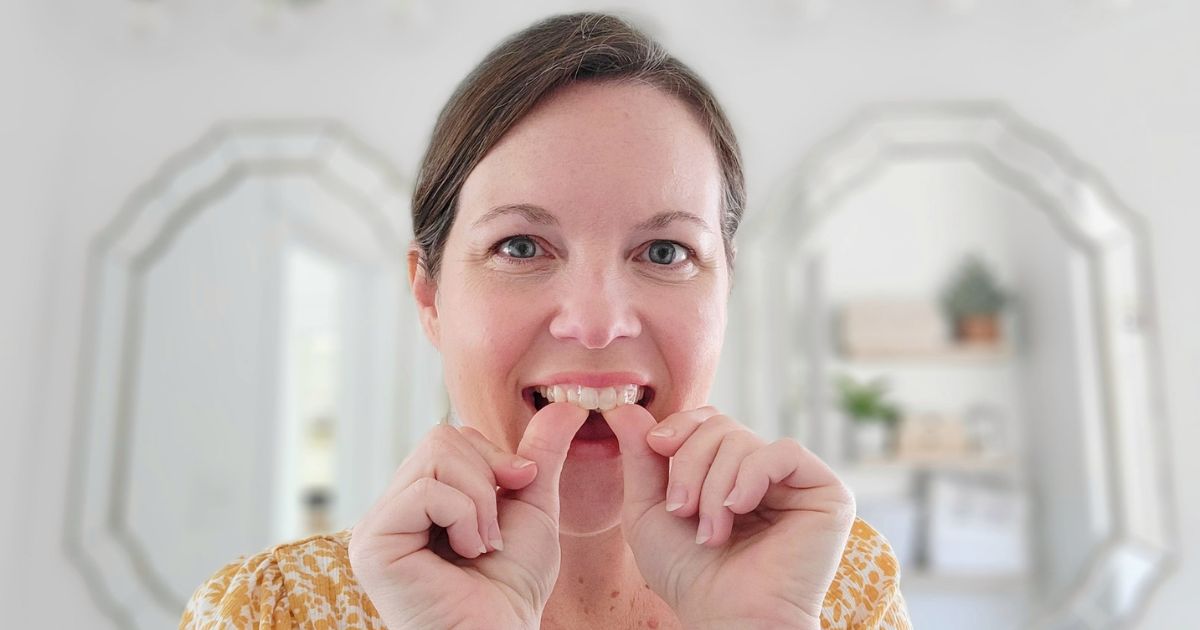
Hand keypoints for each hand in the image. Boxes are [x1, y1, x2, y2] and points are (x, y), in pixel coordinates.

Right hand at [348, 402, 587, 629]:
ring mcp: (376, 526)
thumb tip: (567, 405)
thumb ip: (541, 455)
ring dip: (479, 501)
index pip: (450, 436)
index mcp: (420, 497)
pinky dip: (463, 517)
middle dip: (486, 479)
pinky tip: (465, 555)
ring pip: (435, 457)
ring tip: (480, 546)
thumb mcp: (532, 506)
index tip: (516, 493)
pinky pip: (426, 490)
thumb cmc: (513, 588)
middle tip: (492, 533)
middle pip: (441, 438)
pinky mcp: (372, 545)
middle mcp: (391, 508)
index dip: (493, 458)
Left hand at [602, 404, 855, 628]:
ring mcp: (796, 482)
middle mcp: (765, 473)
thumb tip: (621, 405)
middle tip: (682, 510)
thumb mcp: (649, 510)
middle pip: (721, 426)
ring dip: (714, 486)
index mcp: (728, 473)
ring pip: (745, 440)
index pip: (707, 420)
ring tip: (711, 533)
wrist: (727, 618)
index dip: (680, 426)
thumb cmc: (689, 576)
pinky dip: (752, 476)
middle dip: (690, 464)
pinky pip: (784, 451)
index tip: (657, 448)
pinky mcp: (827, 493)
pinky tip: (739, 509)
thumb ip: (640, 456)